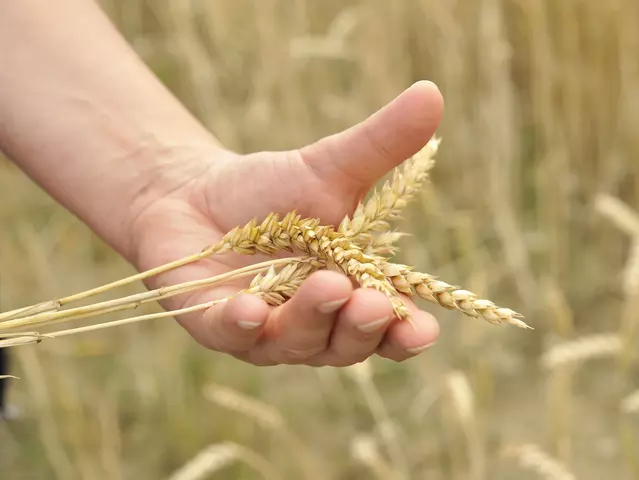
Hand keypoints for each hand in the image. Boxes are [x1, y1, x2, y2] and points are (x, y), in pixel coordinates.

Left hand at [129, 81, 443, 365]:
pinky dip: (242, 325)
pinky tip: (248, 308)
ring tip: (326, 285)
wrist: (195, 194)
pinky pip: (231, 335)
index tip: (424, 329)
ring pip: (295, 342)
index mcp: (350, 294)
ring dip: (311, 319)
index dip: (406, 333)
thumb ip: (380, 144)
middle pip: (345, 343)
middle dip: (360, 327)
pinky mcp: (215, 324)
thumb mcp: (328, 167)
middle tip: (372, 302)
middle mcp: (313, 325)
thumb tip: (432, 92)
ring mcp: (264, 331)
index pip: (387, 329)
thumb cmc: (270, 190)